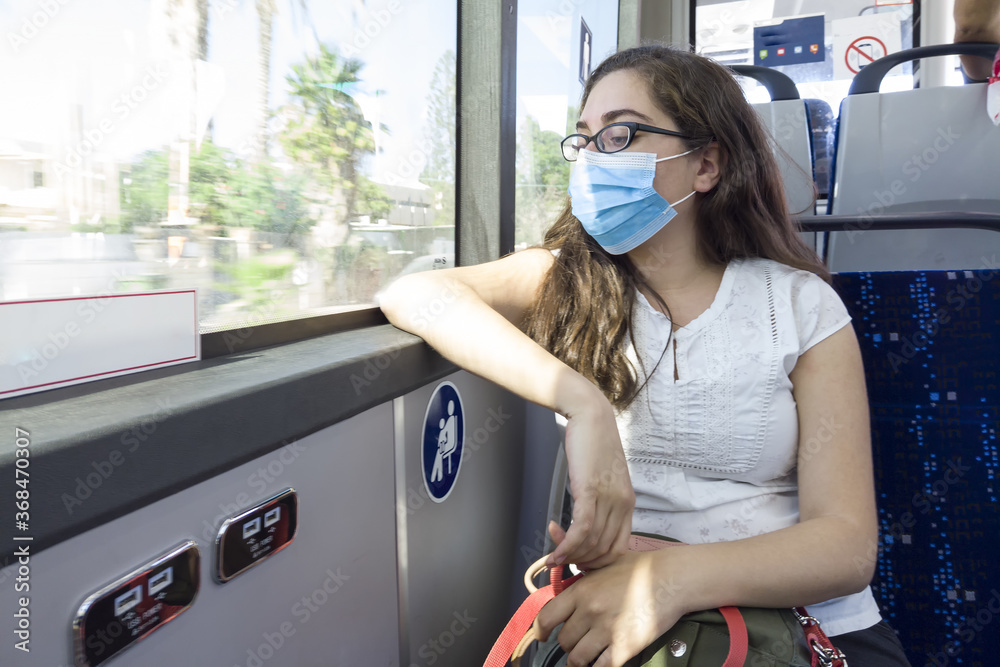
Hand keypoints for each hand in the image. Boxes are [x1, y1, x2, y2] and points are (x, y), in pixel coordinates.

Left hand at [536, 542, 687, 666]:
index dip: (541, 631)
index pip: (547, 617)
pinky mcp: (625, 646)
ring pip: (577, 658)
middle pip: (564, 640)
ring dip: (579, 660)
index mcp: (581, 590)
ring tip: (585, 657)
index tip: (543, 636)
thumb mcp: (604, 564)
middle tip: (578, 641)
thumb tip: (556, 548)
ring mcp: (606, 630)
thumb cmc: (639, 568)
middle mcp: (589, 611)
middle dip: (568, 643)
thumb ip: (579, 570)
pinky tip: (599, 663)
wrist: (671, 578)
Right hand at [547, 399, 634, 569]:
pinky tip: (555, 551)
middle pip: (603, 550)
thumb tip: (586, 523)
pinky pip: (581, 529)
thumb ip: (602, 501)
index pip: (618, 548)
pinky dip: (566, 545)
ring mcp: (608, 498)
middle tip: (562, 558)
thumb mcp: (605, 477)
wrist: (591, 416)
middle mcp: (622, 504)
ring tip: (553, 554)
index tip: (579, 562)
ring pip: (590, 543)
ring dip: (570, 555)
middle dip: (580, 561)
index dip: (597, 562)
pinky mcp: (590, 490)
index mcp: (628, 503)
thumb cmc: (595, 444)